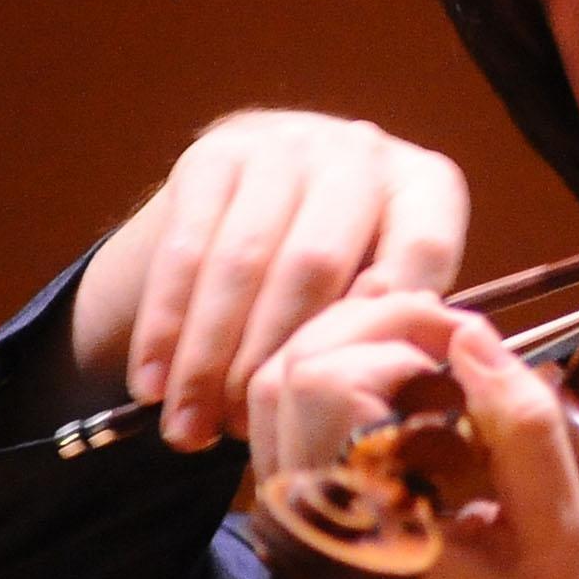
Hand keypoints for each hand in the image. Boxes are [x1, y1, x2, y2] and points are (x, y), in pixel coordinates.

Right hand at [72, 111, 468, 450]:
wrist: (277, 185)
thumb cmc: (355, 264)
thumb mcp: (393, 282)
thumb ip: (398, 328)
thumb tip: (388, 407)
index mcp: (427, 186)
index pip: (420, 253)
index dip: (384, 321)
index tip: (348, 384)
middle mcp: (360, 153)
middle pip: (315, 264)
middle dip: (271, 359)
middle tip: (243, 431)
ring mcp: (284, 146)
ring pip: (240, 263)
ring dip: (207, 358)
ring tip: (189, 429)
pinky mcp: (214, 155)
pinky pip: (183, 252)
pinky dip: (164, 328)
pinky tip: (152, 385)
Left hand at [262, 306, 578, 578]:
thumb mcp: (558, 532)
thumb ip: (522, 427)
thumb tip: (474, 336)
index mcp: (366, 523)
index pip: (328, 378)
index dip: (394, 329)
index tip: (466, 333)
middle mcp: (308, 530)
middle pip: (284, 375)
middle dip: (362, 326)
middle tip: (443, 330)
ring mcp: (292, 544)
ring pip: (272, 409)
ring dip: (342, 357)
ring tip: (426, 359)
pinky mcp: (299, 552)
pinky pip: (287, 448)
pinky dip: (333, 401)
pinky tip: (408, 406)